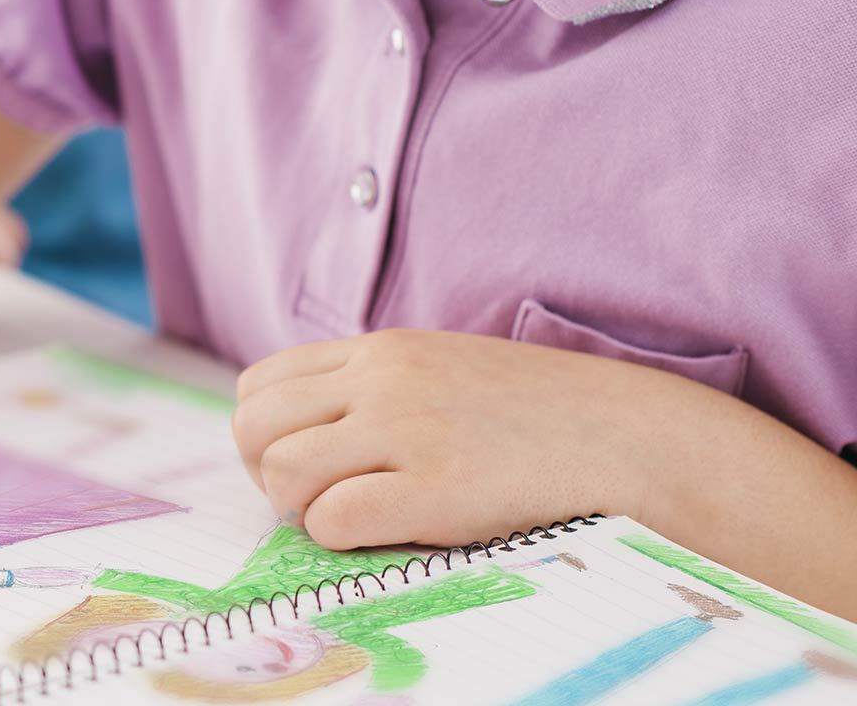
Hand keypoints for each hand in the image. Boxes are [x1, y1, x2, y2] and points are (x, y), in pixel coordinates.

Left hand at [230, 329, 712, 550]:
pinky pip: (333, 517)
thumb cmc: (540, 418)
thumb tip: (308, 435)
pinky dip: (338, 536)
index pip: (262, 384)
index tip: (302, 465)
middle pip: (254, 426)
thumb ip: (377, 388)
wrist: (631, 439)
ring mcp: (407, 429)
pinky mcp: (435, 487)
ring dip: (300, 508)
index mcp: (382, 350)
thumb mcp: (446, 371)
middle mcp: (383, 380)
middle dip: (265, 474)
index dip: (265, 435)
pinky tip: (381, 533)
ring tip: (348, 517)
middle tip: (312, 500)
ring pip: (282, 470)